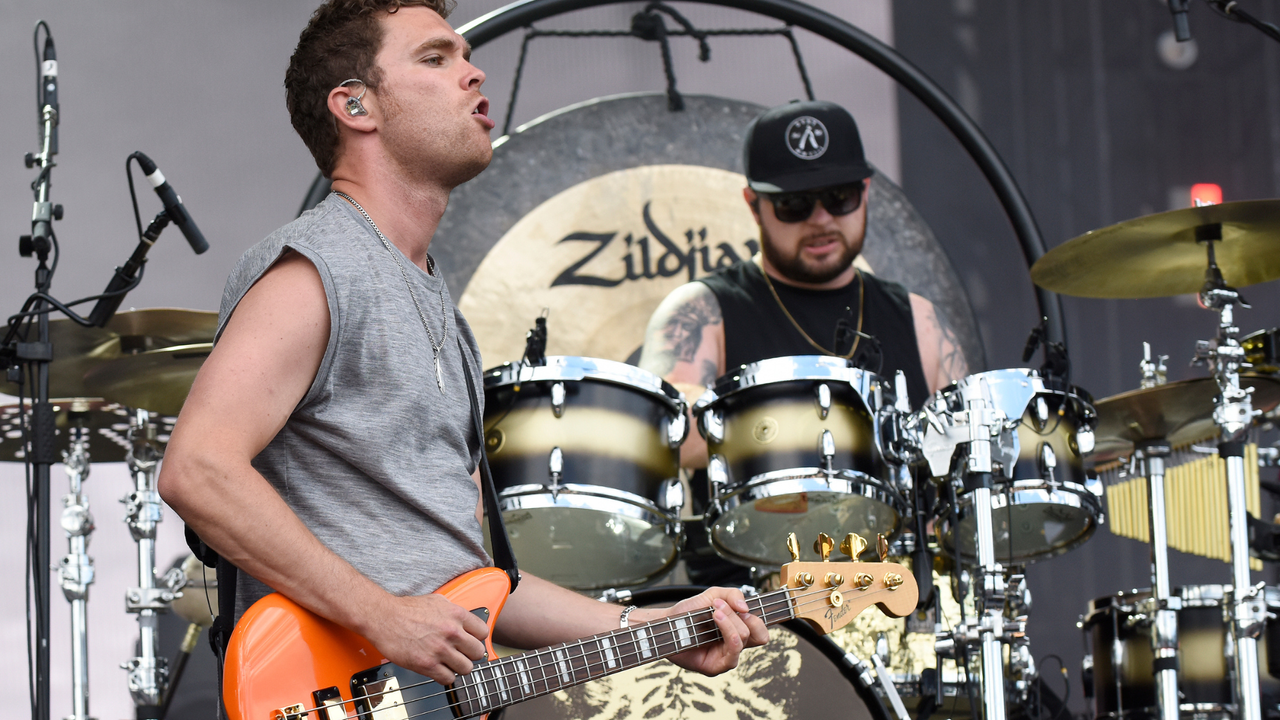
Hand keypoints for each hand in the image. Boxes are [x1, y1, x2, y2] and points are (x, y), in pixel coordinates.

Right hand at [364, 592, 489, 685]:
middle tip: (461, 654)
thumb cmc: (407, 609)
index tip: (470, 642)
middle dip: (470, 655)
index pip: (483, 632)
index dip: (477, 639)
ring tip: (449, 663)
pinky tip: (438, 670)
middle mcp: (452, 632)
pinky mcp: (427, 664)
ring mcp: (440, 649)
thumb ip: (454, 612)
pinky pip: (448, 678)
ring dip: (458, 667)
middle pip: (478, 653)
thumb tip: (466, 620)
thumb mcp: (438, 601)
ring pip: (466, 668)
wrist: (384, 618)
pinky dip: (444, 677)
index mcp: (456, 615)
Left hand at [645, 587, 768, 676]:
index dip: (759, 618)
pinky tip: (715, 617)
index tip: (743, 606)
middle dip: (744, 616)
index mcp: (737, 631)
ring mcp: (726, 657)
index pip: (761, 631)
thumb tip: (746, 608)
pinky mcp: (715, 667)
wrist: (666, 623)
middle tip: (724, 606)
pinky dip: (727, 630)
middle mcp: (734, 646)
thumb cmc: (688, 612)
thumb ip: (733, 594)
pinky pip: (733, 652)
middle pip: (759, 634)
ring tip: (714, 610)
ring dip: (731, 619)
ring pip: (744, 638)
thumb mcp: (713, 595)